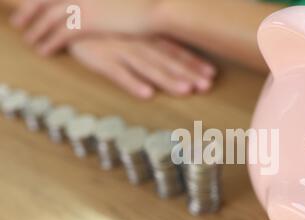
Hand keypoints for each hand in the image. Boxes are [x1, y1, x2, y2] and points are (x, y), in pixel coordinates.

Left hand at [11, 0, 162, 55]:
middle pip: (42, 0)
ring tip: (28, 41)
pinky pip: (59, 34)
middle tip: (18, 23)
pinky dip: (47, 42)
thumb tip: (96, 5)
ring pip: (47, 18)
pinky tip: (42, 51)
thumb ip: (100, 1)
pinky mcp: (87, 22)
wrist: (155, 9)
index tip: (28, 6)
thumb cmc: (142, 3)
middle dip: (27, 12)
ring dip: (34, 30)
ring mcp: (81, 4)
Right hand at [69, 36, 215, 98]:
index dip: (194, 63)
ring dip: (168, 79)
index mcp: (146, 35)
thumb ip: (152, 39)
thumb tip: (175, 53)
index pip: (175, 50)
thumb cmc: (105, 24)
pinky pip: (118, 73)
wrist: (67, 15)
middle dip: (188, 74)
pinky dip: (133, 83)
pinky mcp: (101, 60)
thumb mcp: (131, 28)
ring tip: (186, 91)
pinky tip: (147, 94)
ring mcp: (120, 50)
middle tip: (206, 86)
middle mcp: (137, 41)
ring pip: (148, 66)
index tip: (212, 75)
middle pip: (167, 60)